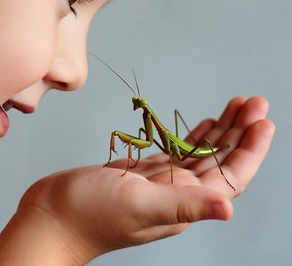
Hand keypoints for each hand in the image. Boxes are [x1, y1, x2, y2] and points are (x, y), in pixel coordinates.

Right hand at [0, 97, 273, 264]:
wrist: (53, 214)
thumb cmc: (90, 213)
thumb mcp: (138, 204)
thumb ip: (183, 205)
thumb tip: (229, 210)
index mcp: (183, 203)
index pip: (230, 176)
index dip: (251, 149)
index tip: (262, 120)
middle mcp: (178, 193)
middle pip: (219, 160)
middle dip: (239, 131)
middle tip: (253, 101)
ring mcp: (160, 181)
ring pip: (200, 153)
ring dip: (219, 130)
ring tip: (235, 106)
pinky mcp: (142, 170)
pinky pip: (176, 150)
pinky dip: (192, 135)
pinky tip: (202, 124)